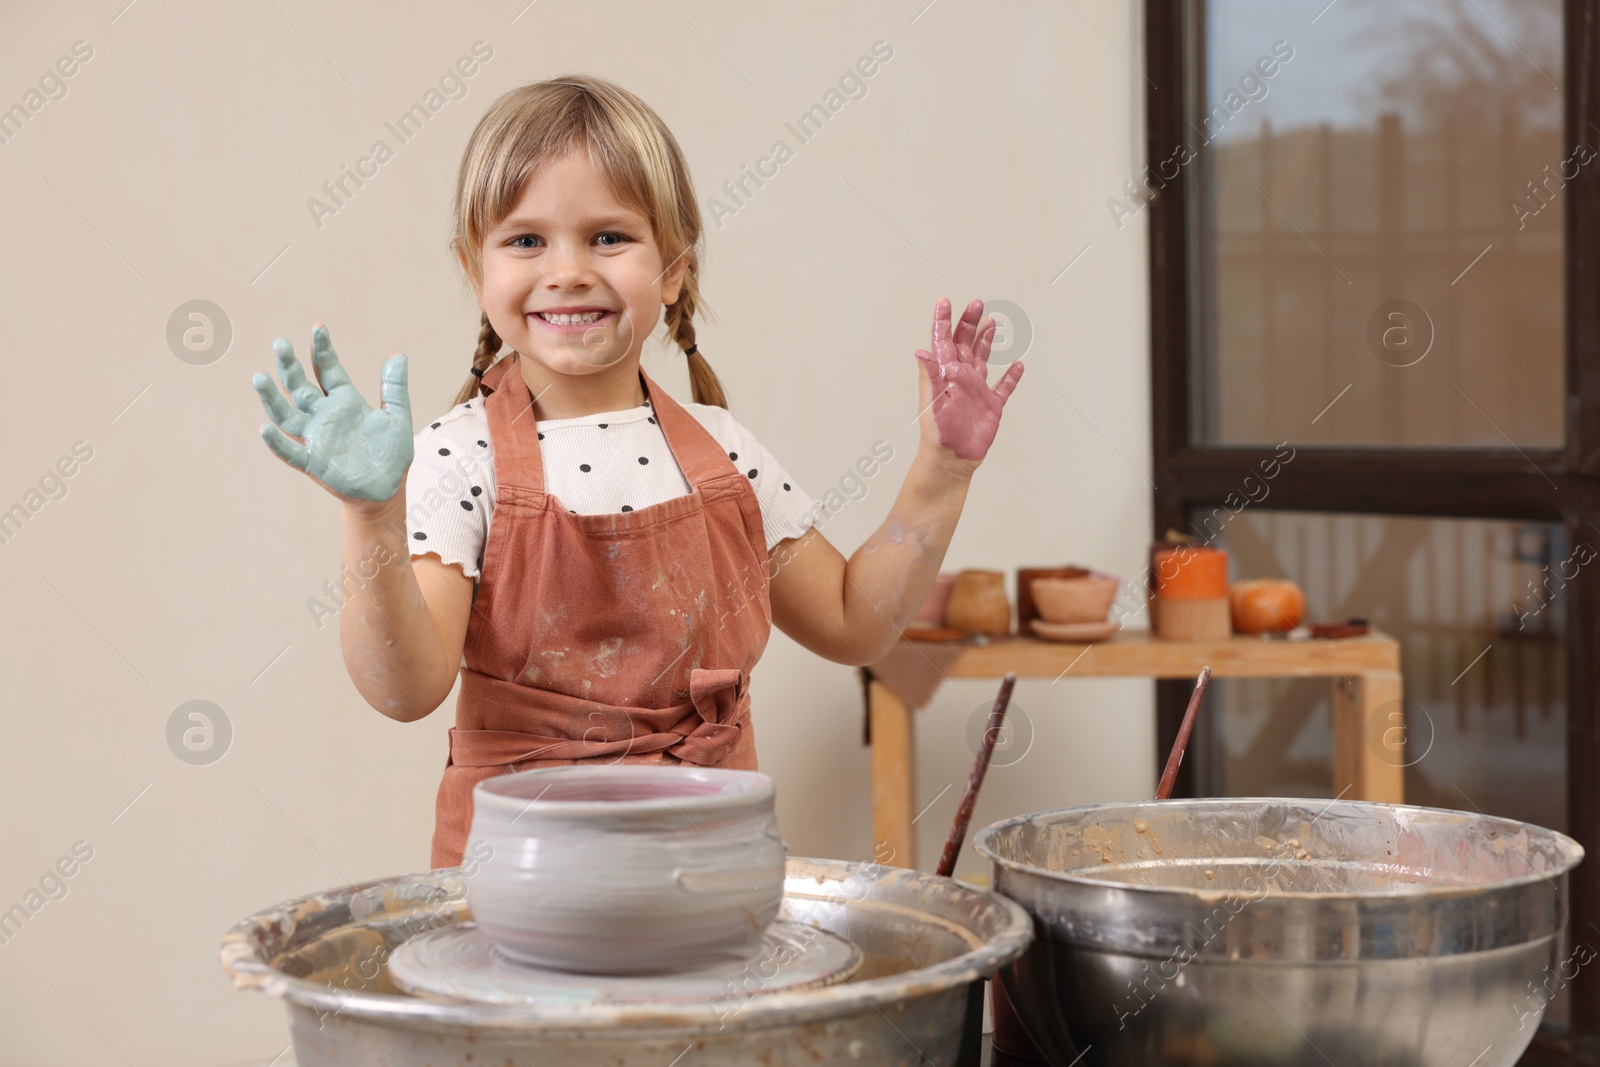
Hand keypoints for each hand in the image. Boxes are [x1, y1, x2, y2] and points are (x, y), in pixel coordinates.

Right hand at [252, 325, 413, 503]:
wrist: (388, 489)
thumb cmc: (391, 453)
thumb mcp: (397, 417)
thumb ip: (394, 388)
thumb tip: (397, 354)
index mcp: (344, 401)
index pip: (328, 370)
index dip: (321, 350)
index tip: (318, 327)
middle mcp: (324, 416)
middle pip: (300, 386)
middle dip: (289, 366)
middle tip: (280, 344)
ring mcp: (315, 439)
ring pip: (287, 415)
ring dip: (272, 399)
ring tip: (259, 378)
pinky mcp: (313, 463)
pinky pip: (290, 452)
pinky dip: (276, 442)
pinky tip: (264, 428)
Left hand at [914, 298, 1024, 464]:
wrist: (951, 461)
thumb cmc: (937, 435)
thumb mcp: (932, 403)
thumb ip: (929, 376)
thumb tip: (920, 352)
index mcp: (944, 374)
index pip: (942, 341)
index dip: (943, 321)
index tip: (943, 302)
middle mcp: (960, 378)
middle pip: (965, 343)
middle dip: (969, 323)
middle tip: (976, 303)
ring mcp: (976, 391)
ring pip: (982, 358)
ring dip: (986, 340)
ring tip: (991, 322)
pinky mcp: (991, 406)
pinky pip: (1004, 387)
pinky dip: (1012, 377)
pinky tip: (1018, 366)